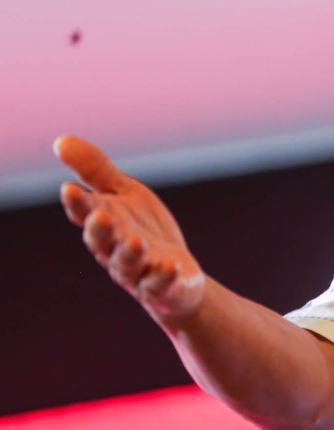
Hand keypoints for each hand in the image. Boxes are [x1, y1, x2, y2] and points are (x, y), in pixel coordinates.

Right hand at [55, 135, 204, 321]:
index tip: (69, 189)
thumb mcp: (125, 194)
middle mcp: (114, 250)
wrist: (177, 272)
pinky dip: (163, 277)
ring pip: (127, 264)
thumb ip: (96, 171)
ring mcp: (137, 272)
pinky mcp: (162, 288)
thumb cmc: (144, 229)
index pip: (85, 214)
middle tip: (101, 216)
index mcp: (104, 225)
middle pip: (102, 241)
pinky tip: (171, 266)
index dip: (77, 204)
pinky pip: (159, 285)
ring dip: (129, 253)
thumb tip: (60, 141)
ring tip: (136, 241)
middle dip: (100, 230)